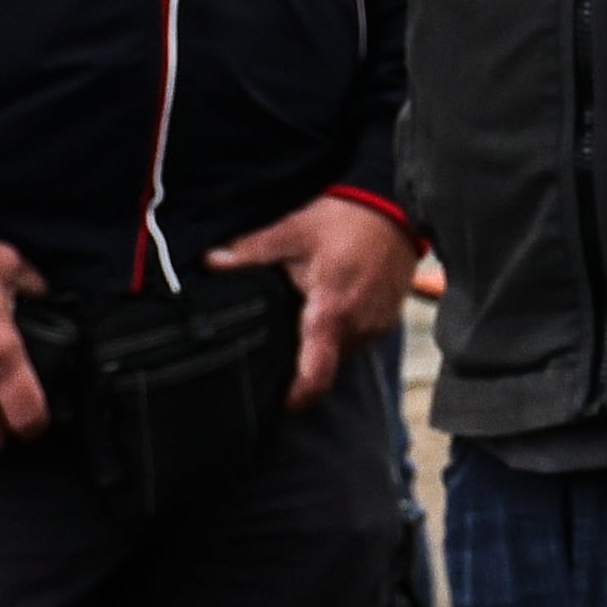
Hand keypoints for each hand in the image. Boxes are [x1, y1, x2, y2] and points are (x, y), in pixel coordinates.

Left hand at [208, 195, 422, 409]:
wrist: (396, 204)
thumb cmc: (345, 217)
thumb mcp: (292, 231)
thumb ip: (250, 253)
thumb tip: (210, 262)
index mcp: (331, 311)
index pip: (316, 376)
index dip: (296, 397)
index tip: (279, 403)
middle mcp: (359, 326)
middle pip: (325, 364)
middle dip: (304, 356)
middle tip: (284, 330)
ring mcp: (378, 324)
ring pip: (342, 351)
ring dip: (325, 339)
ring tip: (310, 308)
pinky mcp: (389, 318)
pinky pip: (359, 337)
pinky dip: (344, 328)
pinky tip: (334, 300)